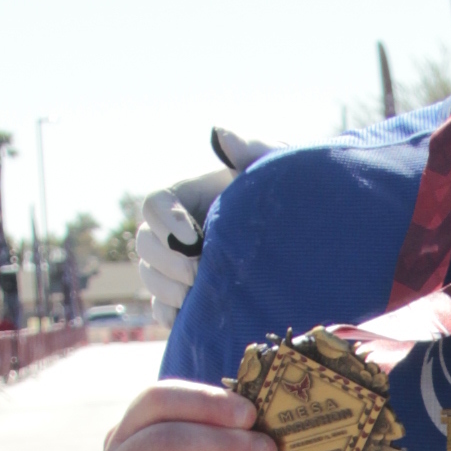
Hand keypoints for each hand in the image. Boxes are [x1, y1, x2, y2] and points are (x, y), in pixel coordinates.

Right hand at [133, 129, 271, 322]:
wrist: (306, 246)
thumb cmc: (289, 201)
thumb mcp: (276, 171)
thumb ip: (252, 149)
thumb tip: (219, 133)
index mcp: (187, 198)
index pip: (153, 206)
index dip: (165, 223)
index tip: (194, 239)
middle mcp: (174, 232)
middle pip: (145, 245)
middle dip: (166, 262)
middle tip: (200, 274)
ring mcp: (176, 267)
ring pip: (149, 278)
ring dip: (169, 289)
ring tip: (203, 295)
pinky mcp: (184, 301)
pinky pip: (162, 311)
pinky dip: (174, 316)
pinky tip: (199, 317)